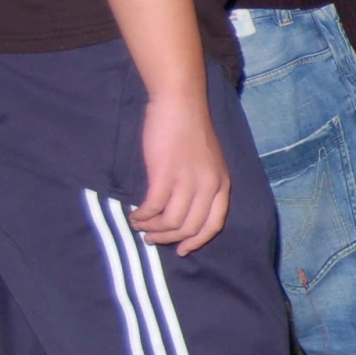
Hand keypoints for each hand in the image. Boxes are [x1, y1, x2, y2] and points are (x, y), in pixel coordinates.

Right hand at [131, 94, 230, 254]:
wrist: (180, 104)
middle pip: (189, 227)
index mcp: (222, 184)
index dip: (196, 241)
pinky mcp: (165, 174)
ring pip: (170, 222)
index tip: (182, 250)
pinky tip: (134, 215)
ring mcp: (188, 180)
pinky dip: (142, 216)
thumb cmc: (190, 131)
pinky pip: (153, 208)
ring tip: (139, 226)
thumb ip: (203, 185)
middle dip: (168, 239)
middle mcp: (208, 186)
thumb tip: (184, 212)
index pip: (214, 225)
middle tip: (151, 239)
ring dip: (151, 228)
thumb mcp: (208, 163)